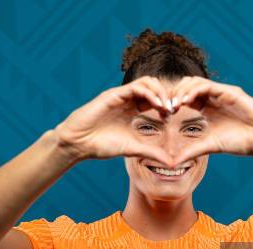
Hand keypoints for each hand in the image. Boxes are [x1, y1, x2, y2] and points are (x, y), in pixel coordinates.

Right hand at [54, 76, 173, 165]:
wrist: (79, 144)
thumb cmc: (101, 145)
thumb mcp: (132, 149)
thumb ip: (151, 152)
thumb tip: (171, 162)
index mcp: (132, 109)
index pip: (155, 99)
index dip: (166, 104)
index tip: (173, 116)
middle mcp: (127, 99)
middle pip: (154, 86)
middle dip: (167, 95)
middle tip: (174, 109)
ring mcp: (120, 95)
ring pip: (147, 82)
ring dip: (160, 92)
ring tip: (167, 107)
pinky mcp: (113, 94)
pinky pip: (136, 87)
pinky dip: (149, 93)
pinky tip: (157, 104)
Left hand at [168, 76, 252, 164]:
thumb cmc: (239, 142)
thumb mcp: (210, 146)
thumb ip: (191, 151)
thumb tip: (171, 163)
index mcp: (207, 107)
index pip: (184, 97)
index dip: (172, 102)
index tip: (161, 114)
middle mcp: (213, 97)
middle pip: (186, 86)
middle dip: (173, 94)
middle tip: (164, 108)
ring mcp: (221, 92)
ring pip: (195, 82)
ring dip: (181, 91)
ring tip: (172, 104)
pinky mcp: (229, 92)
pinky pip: (207, 85)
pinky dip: (194, 91)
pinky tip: (185, 101)